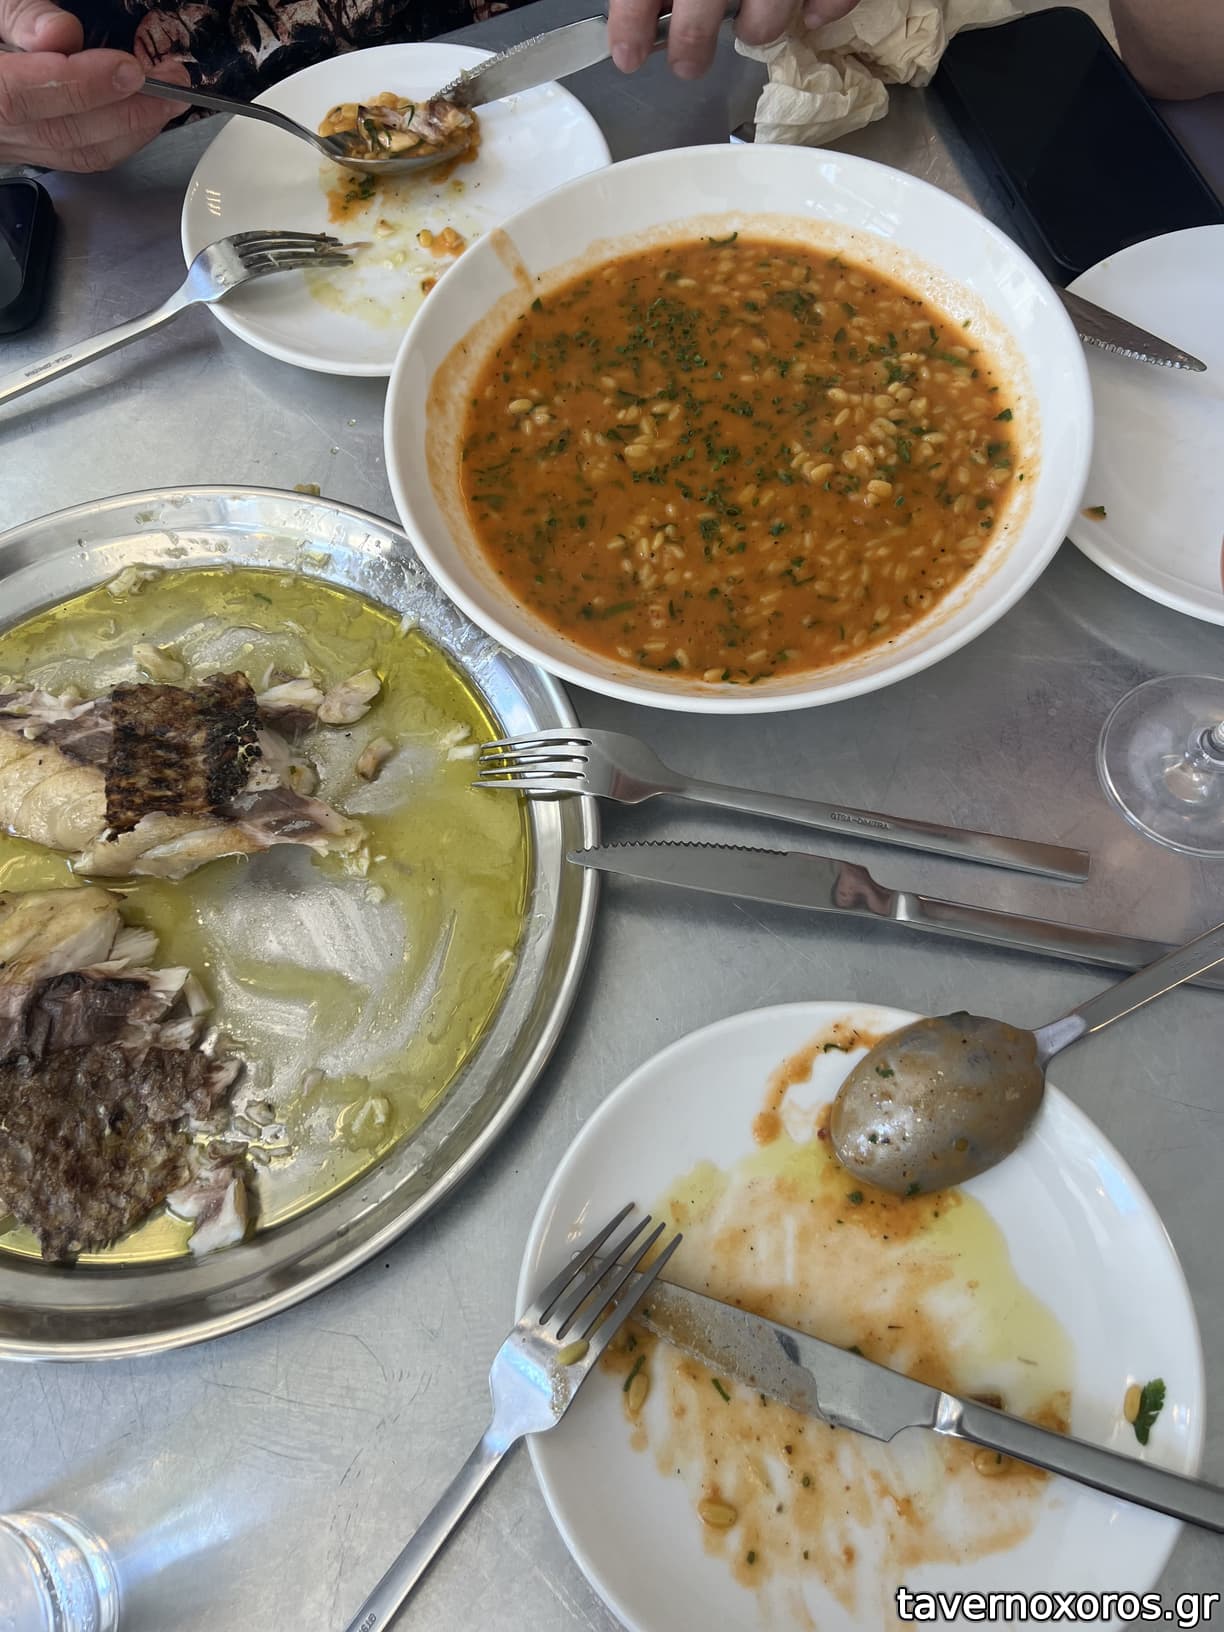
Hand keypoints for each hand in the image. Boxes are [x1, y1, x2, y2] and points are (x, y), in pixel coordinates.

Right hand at [0, 0, 180, 171]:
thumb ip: (20, 15)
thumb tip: (62, 33)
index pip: (20, 97)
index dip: (79, 86)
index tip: (128, 69)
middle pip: (63, 132)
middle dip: (127, 109)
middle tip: (173, 82)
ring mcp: (13, 147)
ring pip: (79, 152)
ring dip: (135, 127)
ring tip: (172, 98)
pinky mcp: (33, 153)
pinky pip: (82, 156)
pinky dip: (121, 137)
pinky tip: (146, 115)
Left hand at [608, 0, 862, 79]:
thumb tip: (649, 0)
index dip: (631, 22)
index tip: (626, 53)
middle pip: (704, 0)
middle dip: (690, 44)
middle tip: (686, 63)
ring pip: (768, 12)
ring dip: (757, 28)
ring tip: (748, 28)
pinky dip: (824, 8)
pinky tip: (809, 14)